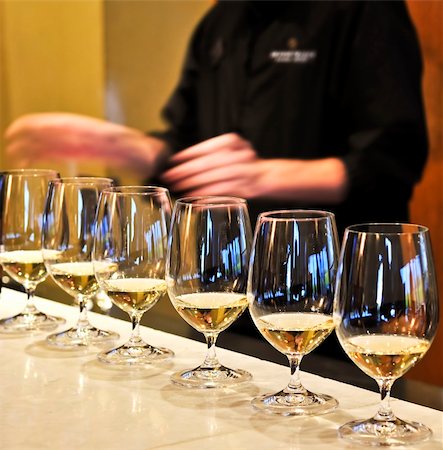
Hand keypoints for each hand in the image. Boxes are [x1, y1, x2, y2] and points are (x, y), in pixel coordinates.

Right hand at [5, 113, 166, 176]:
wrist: (148, 153)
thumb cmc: (144, 152)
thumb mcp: (141, 150)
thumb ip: (134, 148)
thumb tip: (135, 146)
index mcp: (99, 133)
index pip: (70, 128)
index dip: (49, 128)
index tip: (32, 129)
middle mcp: (86, 136)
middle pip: (56, 132)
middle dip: (34, 135)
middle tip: (11, 138)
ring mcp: (82, 143)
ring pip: (53, 142)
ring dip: (33, 145)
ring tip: (13, 150)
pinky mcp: (81, 152)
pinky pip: (58, 151)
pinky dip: (43, 154)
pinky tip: (30, 160)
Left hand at [160, 133, 265, 197]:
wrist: (268, 175)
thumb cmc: (242, 164)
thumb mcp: (229, 151)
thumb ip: (211, 155)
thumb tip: (180, 165)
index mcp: (232, 141)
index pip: (205, 148)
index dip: (186, 155)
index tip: (171, 162)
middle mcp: (239, 154)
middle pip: (206, 163)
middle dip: (184, 171)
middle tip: (168, 177)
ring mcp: (244, 171)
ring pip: (213, 178)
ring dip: (192, 184)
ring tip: (177, 188)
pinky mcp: (246, 188)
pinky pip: (221, 192)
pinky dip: (205, 196)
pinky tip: (193, 199)